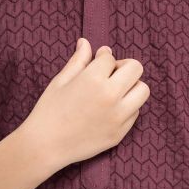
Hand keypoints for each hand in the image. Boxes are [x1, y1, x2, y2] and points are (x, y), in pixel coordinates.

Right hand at [23, 37, 149, 169]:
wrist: (45, 146)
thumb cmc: (48, 111)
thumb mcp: (60, 81)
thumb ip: (78, 60)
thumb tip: (86, 43)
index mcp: (93, 79)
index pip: (111, 57)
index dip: (103, 57)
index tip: (96, 62)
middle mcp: (111, 96)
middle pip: (136, 68)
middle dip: (123, 67)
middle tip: (110, 74)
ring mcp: (118, 116)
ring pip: (143, 90)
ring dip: (131, 86)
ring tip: (114, 91)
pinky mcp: (120, 133)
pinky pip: (135, 112)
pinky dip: (127, 107)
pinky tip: (109, 109)